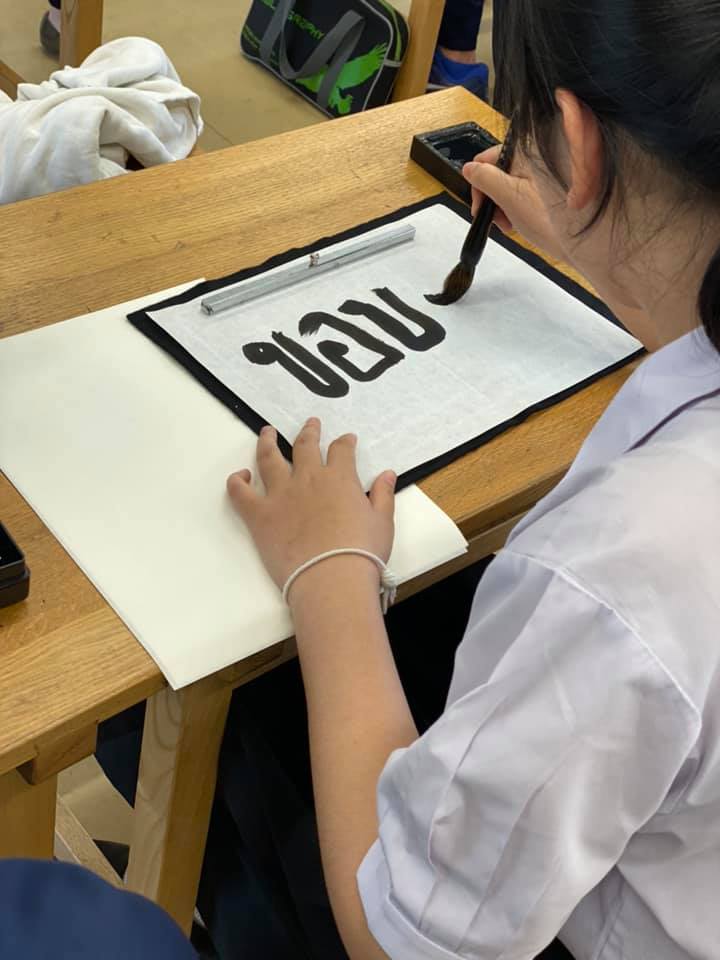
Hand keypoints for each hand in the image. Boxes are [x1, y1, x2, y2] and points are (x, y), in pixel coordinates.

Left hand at [227, 418, 395, 595]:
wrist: (331, 579)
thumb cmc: (361, 553)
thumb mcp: (382, 523)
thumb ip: (382, 495)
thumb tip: (387, 474)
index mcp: (339, 478)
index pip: (342, 450)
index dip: (344, 442)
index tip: (347, 439)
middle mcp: (308, 479)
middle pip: (305, 445)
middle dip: (309, 432)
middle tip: (310, 424)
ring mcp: (280, 495)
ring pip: (269, 458)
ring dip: (267, 442)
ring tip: (267, 432)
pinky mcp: (260, 515)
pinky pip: (240, 493)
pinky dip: (237, 481)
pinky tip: (240, 476)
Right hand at [463, 146, 565, 261]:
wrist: (585, 241)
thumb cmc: (553, 222)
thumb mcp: (509, 198)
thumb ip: (485, 179)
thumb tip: (469, 169)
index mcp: (525, 152)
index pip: (486, 160)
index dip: (479, 186)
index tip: (481, 209)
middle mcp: (535, 157)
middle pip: (497, 173)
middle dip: (493, 198)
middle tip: (499, 221)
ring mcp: (542, 172)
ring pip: (509, 184)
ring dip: (503, 206)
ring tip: (512, 224)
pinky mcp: (548, 186)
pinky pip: (523, 192)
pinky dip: (517, 208)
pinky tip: (523, 221)